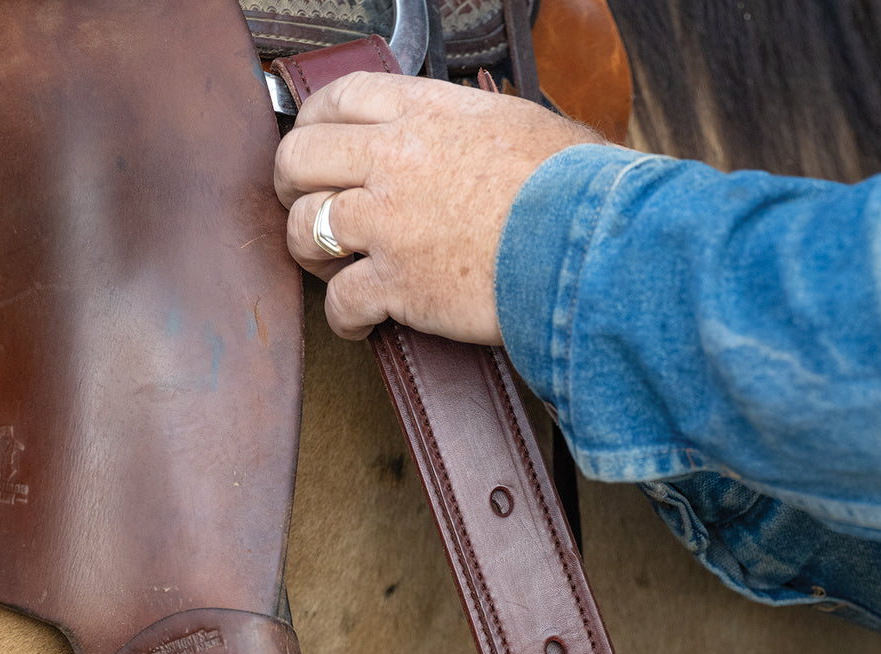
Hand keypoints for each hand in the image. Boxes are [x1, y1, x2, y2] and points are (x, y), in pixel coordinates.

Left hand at [274, 71, 605, 343]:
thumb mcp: (520, 125)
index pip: (338, 99)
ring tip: (330, 269)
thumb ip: (473, 128)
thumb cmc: (575, 189)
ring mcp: (389, 223)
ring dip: (310, 252)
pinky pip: (341, 302)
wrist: (587, 243)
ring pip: (305, 228)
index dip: (313, 124)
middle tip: (304, 207)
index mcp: (424, 113)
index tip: (315, 146)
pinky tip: (357, 326)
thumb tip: (477, 140)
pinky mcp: (398, 284)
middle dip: (292, 186)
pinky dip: (342, 319)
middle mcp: (394, 160)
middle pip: (301, 160)